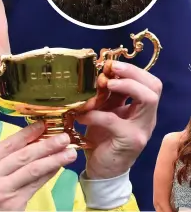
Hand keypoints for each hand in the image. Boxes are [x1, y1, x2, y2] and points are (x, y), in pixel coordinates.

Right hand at [0, 122, 76, 210]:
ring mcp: (2, 190)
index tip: (42, 125)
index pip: (7, 144)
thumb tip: (26, 146)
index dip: (27, 133)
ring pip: (32, 169)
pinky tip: (57, 168)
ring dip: (53, 159)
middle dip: (46, 144)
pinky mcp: (13, 204)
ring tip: (69, 152)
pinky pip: (35, 185)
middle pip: (23, 155)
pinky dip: (48, 175)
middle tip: (63, 138)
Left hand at [75, 60, 161, 179]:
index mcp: (141, 109)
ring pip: (147, 99)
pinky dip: (94, 114)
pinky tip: (81, 116)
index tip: (110, 65)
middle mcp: (147, 118)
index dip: (132, 70)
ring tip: (104, 84)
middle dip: (132, 73)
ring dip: (125, 86)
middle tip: (110, 70)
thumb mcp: (106, 112)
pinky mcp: (130, 141)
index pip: (150, 82)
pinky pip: (113, 120)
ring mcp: (141, 130)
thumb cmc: (103, 138)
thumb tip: (99, 74)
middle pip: (154, 87)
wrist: (103, 170)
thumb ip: (107, 96)